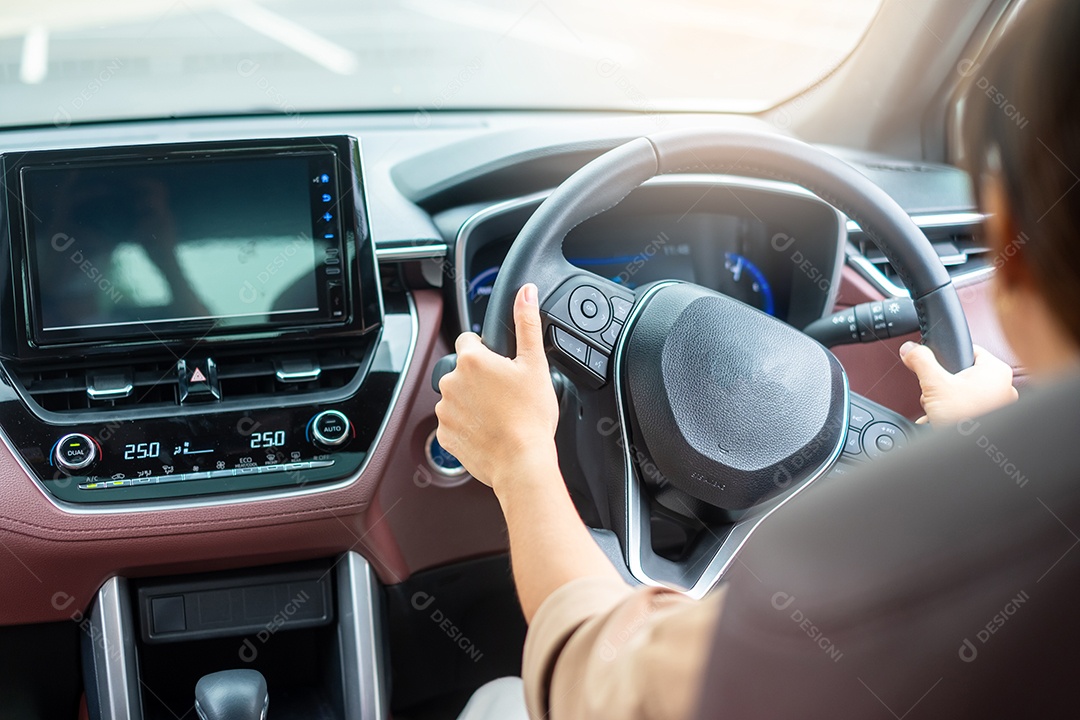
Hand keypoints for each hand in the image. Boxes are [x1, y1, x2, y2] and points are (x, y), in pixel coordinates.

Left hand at [435, 284, 559, 492]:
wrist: (521, 462)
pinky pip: (454, 424)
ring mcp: (445, 411)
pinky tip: (489, 431)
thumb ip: (527, 323)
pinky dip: (468, 426)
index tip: (501, 367)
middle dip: (480, 379)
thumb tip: (526, 292)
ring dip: (472, 402)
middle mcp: (451, 383)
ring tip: (499, 415)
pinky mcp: (444, 436)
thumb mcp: (535, 364)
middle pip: (463, 371)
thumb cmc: (530, 417)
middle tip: (505, 394)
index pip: (469, 340)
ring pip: (457, 397)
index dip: (487, 351)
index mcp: (471, 360)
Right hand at [899, 342, 1018, 424]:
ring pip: (964, 393)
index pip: (968, 350)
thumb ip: (921, 360)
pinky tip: (944, 420)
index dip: (947, 357)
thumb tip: (910, 349)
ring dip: (946, 401)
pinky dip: (954, 413)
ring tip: (940, 411)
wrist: (967, 451)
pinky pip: (969, 408)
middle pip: (962, 373)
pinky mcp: (992, 417)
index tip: (936, 367)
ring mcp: (999, 404)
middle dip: (943, 385)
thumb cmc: (964, 419)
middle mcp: (1003, 385)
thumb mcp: (934, 384)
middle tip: (937, 394)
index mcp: (996, 370)